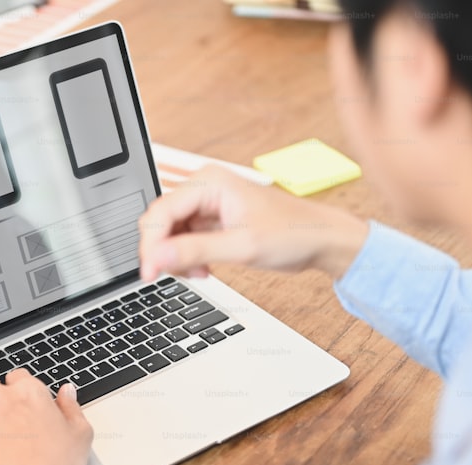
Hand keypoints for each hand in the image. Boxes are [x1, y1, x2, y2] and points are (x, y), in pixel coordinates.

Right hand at [139, 164, 368, 280]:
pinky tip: (206, 268)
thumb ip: (196, 251)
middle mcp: (205, 187)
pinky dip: (190, 257)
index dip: (150, 245)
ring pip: (171, 232)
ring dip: (179, 257)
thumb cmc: (293, 234)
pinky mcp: (213, 217)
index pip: (160, 212)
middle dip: (166, 252)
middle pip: (161, 221)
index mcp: (209, 182)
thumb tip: (158, 257)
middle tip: (182, 276)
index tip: (150, 273)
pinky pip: (186, 237)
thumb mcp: (242, 247)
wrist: (321, 239)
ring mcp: (208, 202)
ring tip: (202, 273)